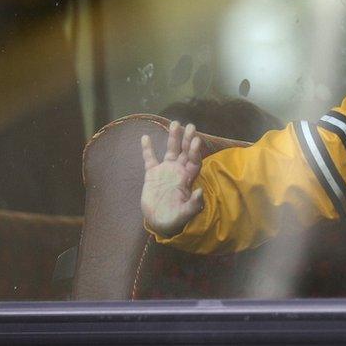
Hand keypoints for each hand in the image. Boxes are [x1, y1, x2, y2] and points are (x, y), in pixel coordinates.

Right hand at [140, 121, 204, 237]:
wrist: (160, 222)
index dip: (195, 152)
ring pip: (170, 151)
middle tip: (191, 126)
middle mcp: (178, 171)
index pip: (194, 162)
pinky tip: (145, 137)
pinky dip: (147, 149)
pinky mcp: (152, 174)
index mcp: (188, 179)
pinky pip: (150, 159)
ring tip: (175, 123)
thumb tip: (200, 191)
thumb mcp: (186, 214)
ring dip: (173, 138)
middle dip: (188, 139)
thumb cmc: (176, 219)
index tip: (196, 140)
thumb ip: (194, 204)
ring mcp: (165, 171)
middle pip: (185, 152)